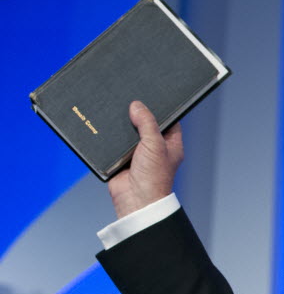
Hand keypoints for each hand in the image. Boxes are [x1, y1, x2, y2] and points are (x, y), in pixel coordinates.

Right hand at [107, 101, 183, 218]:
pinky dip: (110, 136)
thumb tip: (137, 106)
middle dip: (137, 114)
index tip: (151, 93)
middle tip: (128, 96)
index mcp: (170, 143)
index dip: (160, 108)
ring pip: (129, 133)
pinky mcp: (121, 159)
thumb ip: (147, 123)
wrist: (136, 200)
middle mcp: (155, 147)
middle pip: (145, 124)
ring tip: (114, 106)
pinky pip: (114, 143)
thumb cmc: (154, 177)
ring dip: (122, 125)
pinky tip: (103, 123)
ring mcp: (138, 153)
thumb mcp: (155, 144)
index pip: (168, 120)